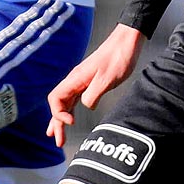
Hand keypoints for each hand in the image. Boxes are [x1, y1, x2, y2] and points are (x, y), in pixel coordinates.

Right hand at [47, 25, 145, 145]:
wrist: (127, 42)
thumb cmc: (118, 58)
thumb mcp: (106, 79)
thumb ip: (92, 95)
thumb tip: (87, 106)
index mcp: (76, 78)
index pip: (55, 98)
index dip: (58, 113)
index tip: (71, 122)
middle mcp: (75, 80)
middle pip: (58, 104)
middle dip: (56, 123)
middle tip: (58, 141)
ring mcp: (81, 81)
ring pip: (65, 103)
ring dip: (61, 120)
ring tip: (58, 136)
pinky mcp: (89, 83)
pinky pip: (74, 100)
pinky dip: (70, 111)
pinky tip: (71, 119)